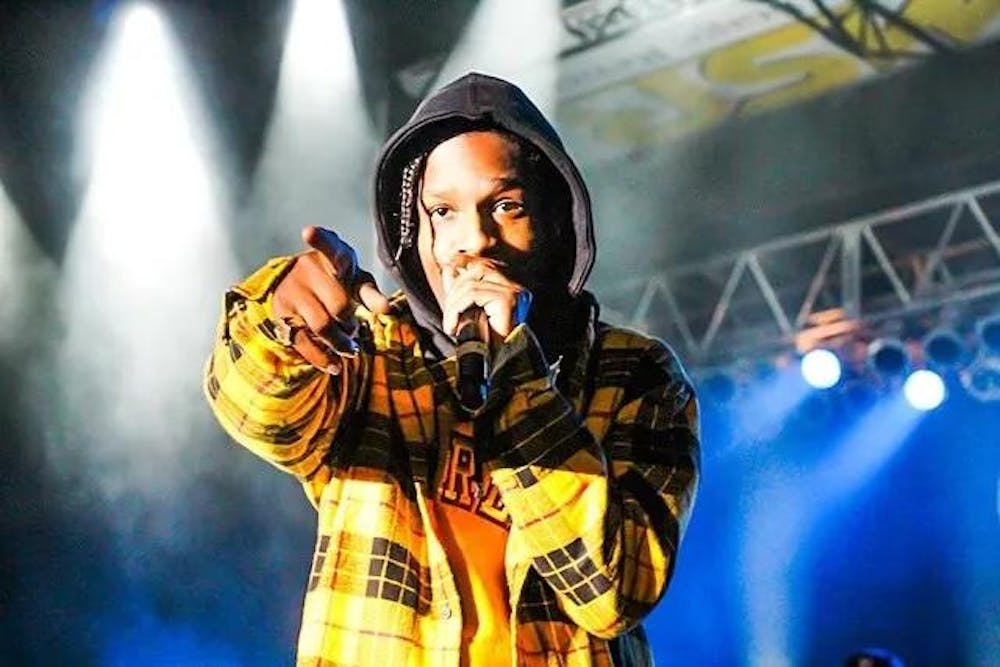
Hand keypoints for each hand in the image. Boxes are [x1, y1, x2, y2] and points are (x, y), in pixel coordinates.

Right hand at [271, 226, 390, 373]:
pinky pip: (303, 342)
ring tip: (350, 349)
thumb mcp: (356, 281)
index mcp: (332, 255)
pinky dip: (322, 358)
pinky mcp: (282, 314)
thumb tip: (387, 310)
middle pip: (338, 305)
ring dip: (340, 343)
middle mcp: (307, 269)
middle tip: (355, 331)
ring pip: (322, 327)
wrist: (299, 286)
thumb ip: (370, 293)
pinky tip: (335, 367)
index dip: (319, 238)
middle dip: (351, 325)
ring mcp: (291, 291)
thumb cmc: (338, 281)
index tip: (308, 231)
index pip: (328, 245)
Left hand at [441, 258, 531, 348]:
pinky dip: (456, 309)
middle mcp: (514, 286)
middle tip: (449, 317)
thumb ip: (461, 290)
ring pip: (471, 284)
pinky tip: (454, 327)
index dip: (462, 263)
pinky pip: (473, 294)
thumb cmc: (486, 343)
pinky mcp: (507, 299)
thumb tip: (448, 267)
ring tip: (450, 325)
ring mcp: (513, 291)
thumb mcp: (469, 312)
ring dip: (453, 305)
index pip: (482, 263)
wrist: (501, 363)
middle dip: (454, 291)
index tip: (447, 268)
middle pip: (476, 269)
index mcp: (508, 287)